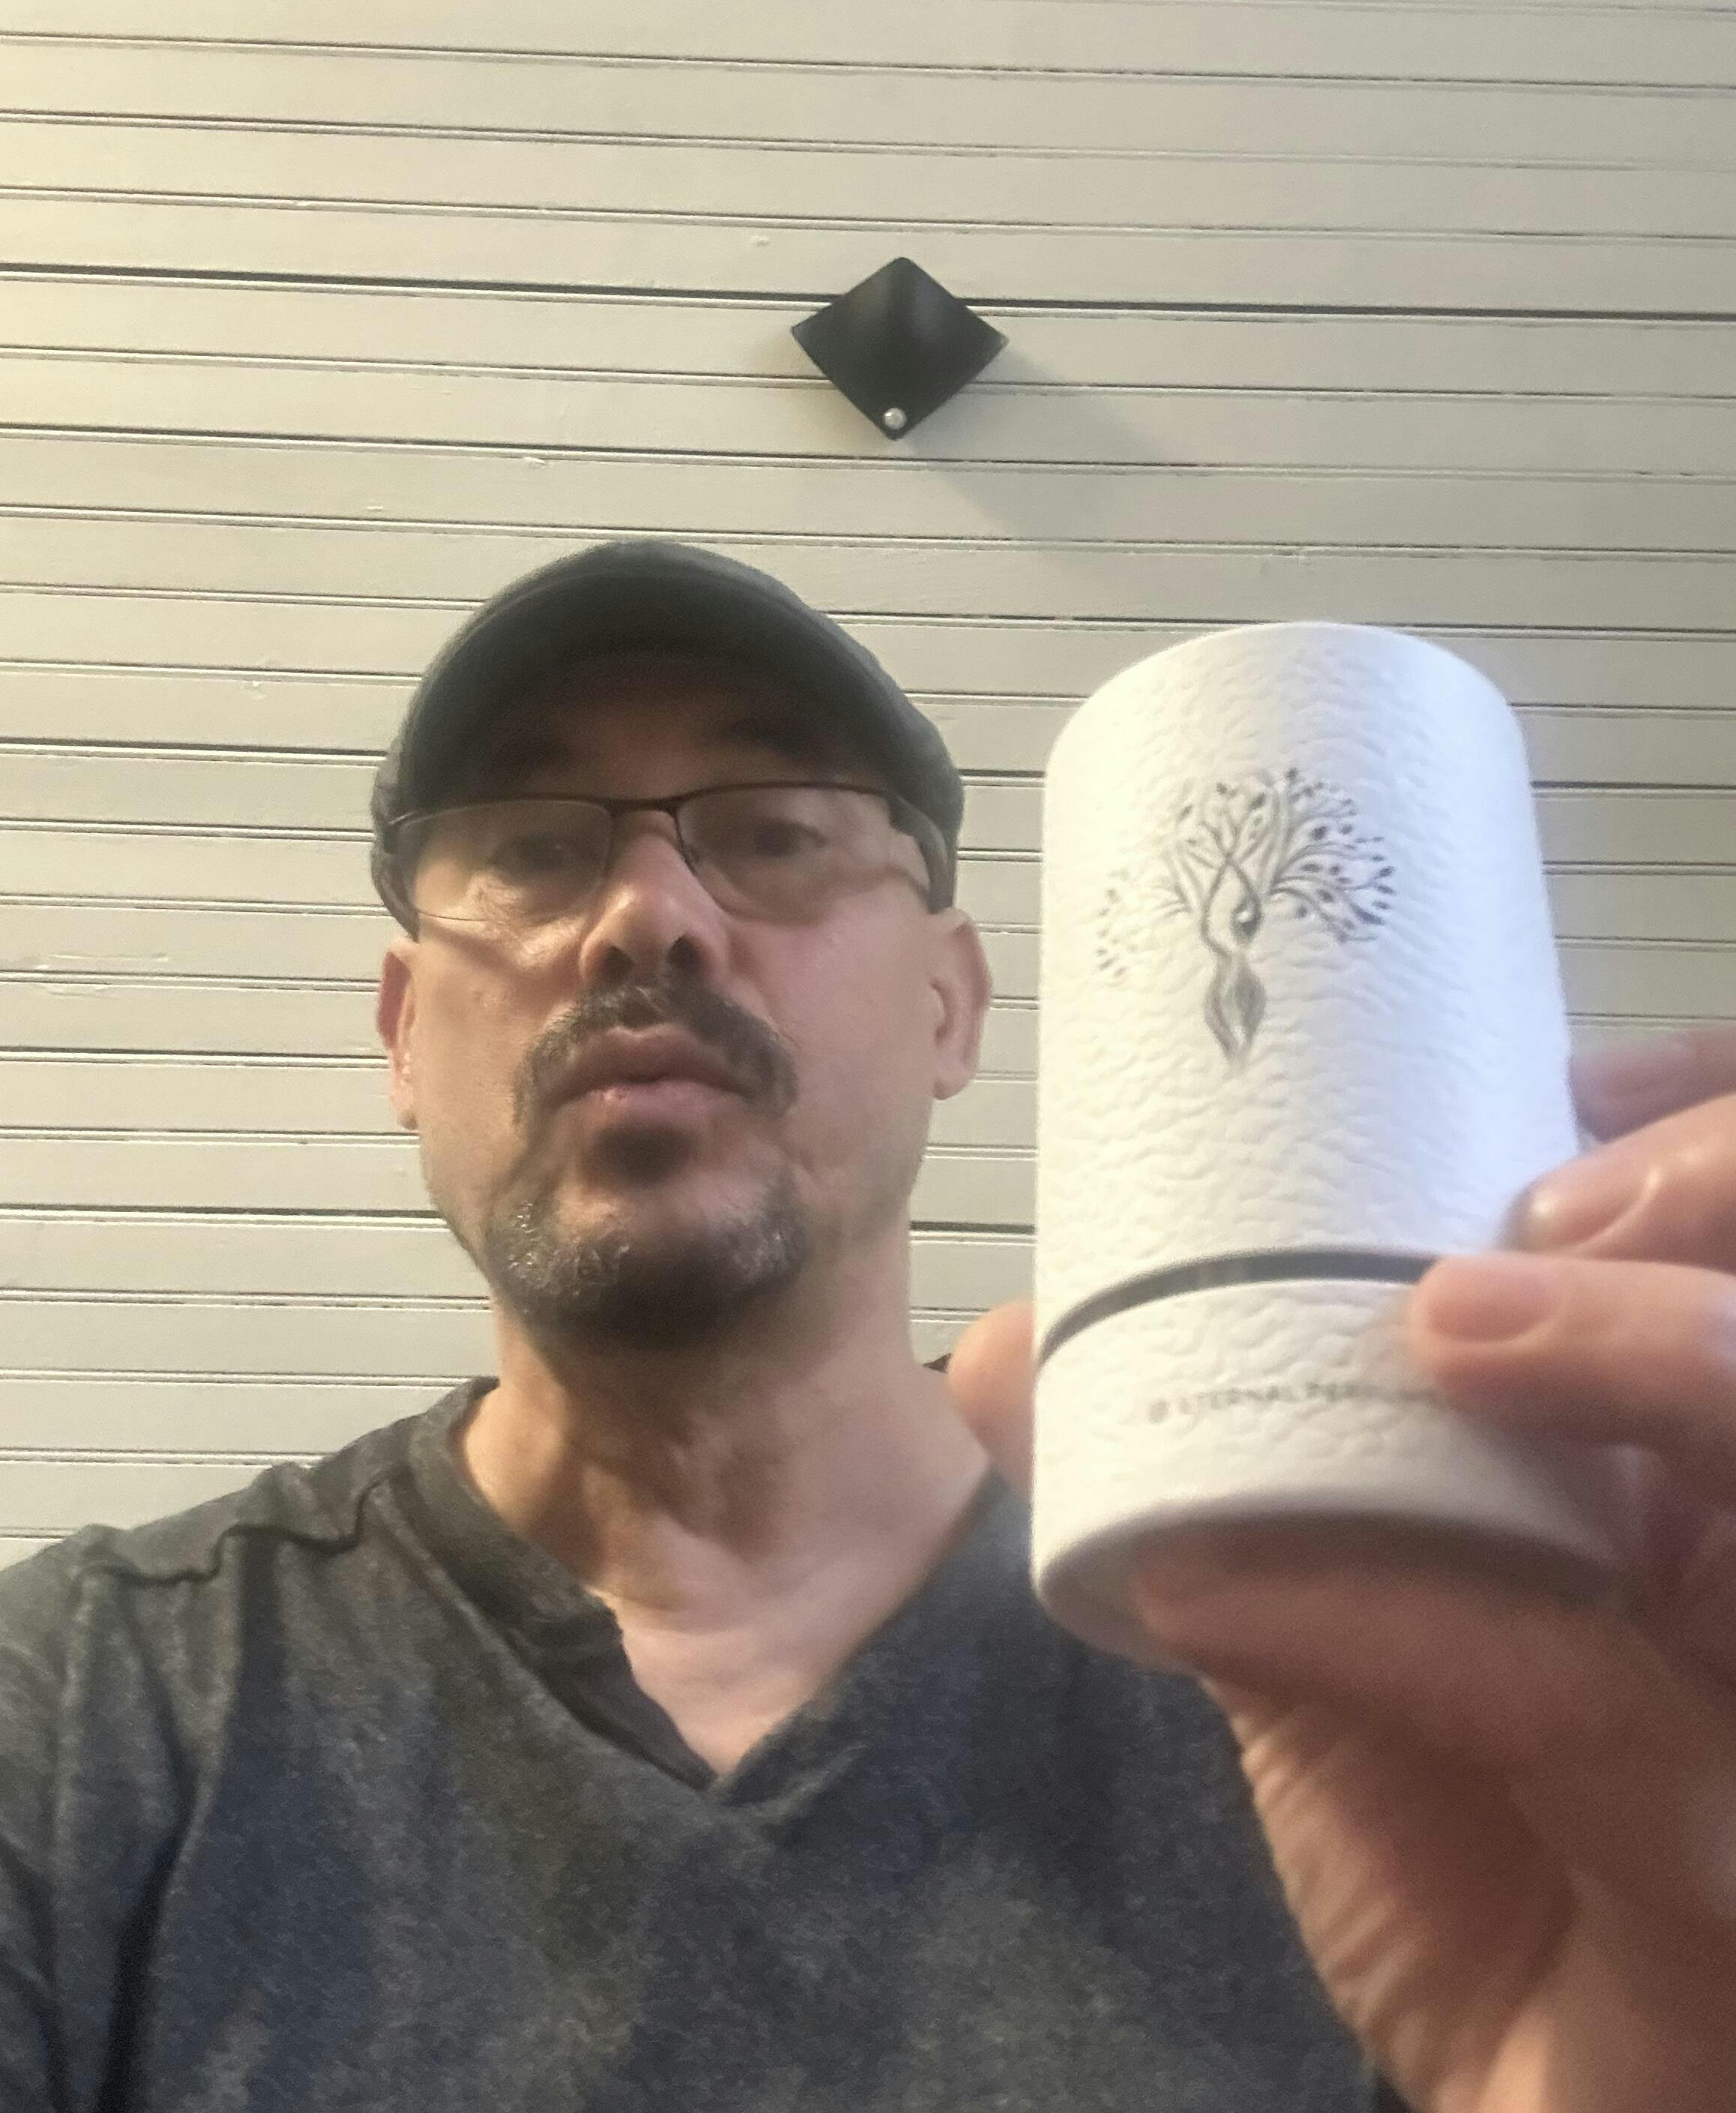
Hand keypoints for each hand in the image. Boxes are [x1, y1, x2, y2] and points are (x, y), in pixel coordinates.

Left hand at [948, 1026, 1735, 2112]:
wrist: (1532, 2106)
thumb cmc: (1475, 1853)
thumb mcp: (1330, 1646)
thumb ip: (1222, 1498)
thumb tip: (1012, 1345)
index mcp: (1690, 1472)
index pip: (1735, 1251)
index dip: (1703, 1128)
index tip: (1571, 1074)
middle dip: (1715, 1187)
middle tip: (1545, 1179)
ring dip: (1651, 1349)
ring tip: (1457, 1310)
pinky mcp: (1732, 1858)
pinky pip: (1598, 1708)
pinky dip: (1393, 1616)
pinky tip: (1216, 1586)